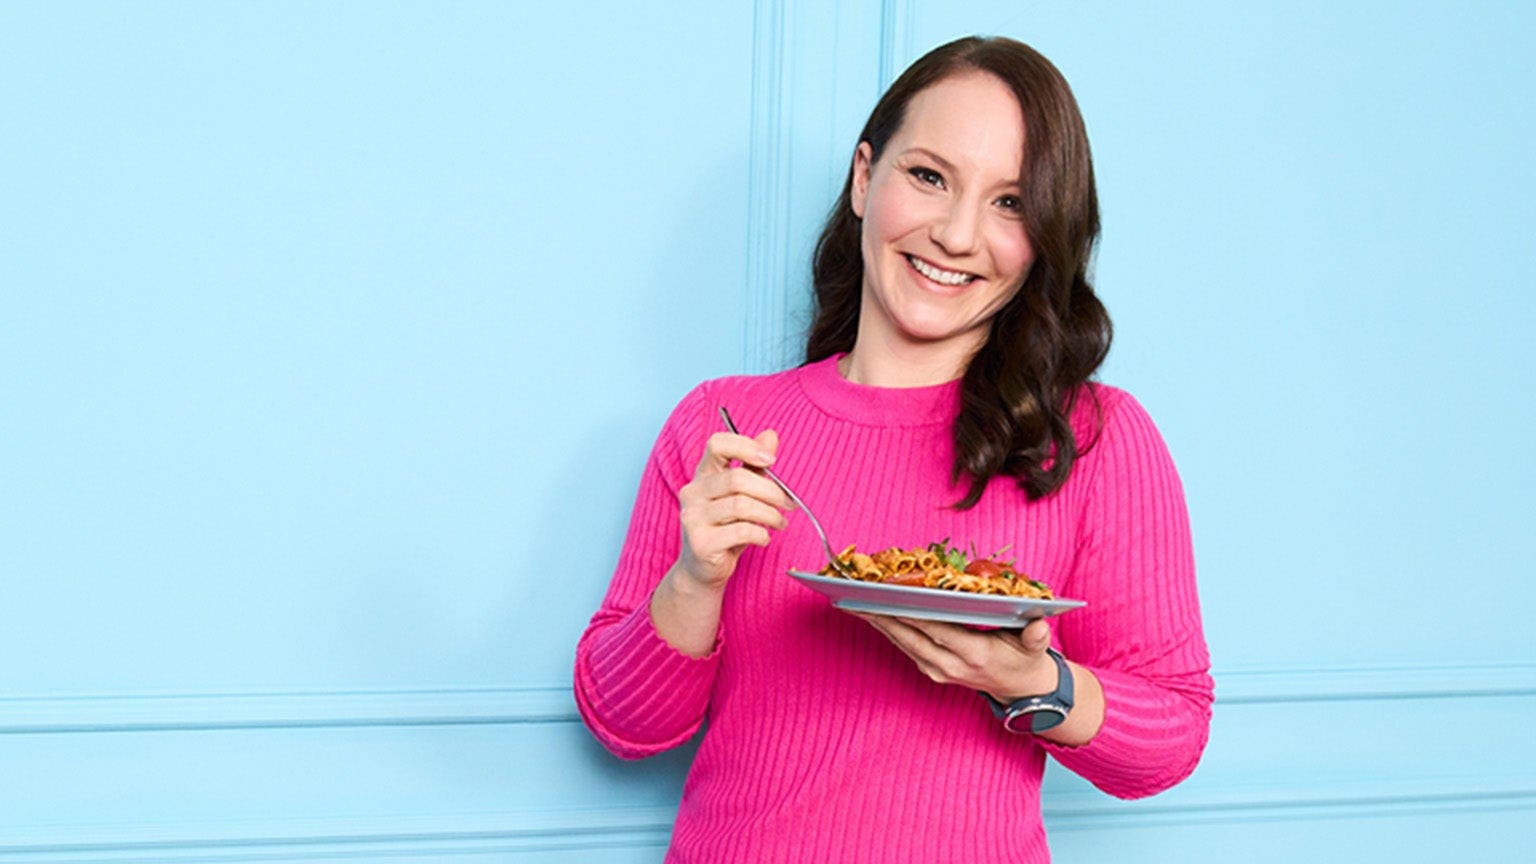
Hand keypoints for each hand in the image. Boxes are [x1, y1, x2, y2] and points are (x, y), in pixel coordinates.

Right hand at [672, 428, 795, 591]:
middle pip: (737, 478)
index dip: (746, 446)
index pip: (717, 444)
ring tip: (780, 522)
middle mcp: (692, 492)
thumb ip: (754, 467)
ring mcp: (693, 517)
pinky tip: (764, 538)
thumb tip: (770, 435)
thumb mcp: (742, 495)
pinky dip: (761, 533)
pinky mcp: (700, 542)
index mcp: (702, 475)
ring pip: (741, 505)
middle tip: (788, 503)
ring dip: (770, 514)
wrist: (703, 571)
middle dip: (771, 491)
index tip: (771, 460)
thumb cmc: (725, 530)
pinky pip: (741, 530)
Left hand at [854, 614, 1058, 701]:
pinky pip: (905, 647)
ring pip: (903, 643)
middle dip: (882, 616)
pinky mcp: (932, 670)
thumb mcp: (1036, 647)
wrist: (1021, 691)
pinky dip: (888, 629)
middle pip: (910, 637)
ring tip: (854, 600)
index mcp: (975, 655)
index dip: (913, 614)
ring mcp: (939, 670)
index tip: (890, 597)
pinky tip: (872, 612)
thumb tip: (1039, 625)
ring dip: (878, 622)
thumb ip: (1036, 636)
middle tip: (856, 595)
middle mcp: (951, 665)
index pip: (938, 630)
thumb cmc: (1026, 660)